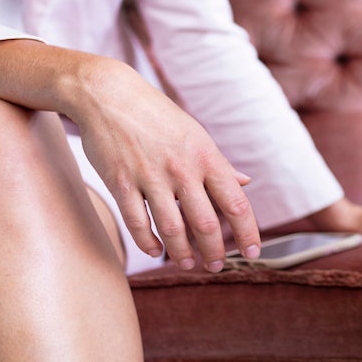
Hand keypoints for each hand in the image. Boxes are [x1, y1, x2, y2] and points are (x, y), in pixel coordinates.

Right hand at [70, 61, 261, 272]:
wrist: (109, 95)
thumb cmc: (156, 116)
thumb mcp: (195, 134)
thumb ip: (219, 163)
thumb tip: (245, 182)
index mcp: (206, 157)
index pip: (236, 203)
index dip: (247, 233)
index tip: (253, 253)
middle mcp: (182, 169)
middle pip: (206, 224)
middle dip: (214, 252)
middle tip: (216, 265)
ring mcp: (150, 177)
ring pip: (172, 229)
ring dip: (182, 253)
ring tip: (187, 263)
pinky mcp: (121, 183)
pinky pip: (137, 224)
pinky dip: (148, 243)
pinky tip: (155, 250)